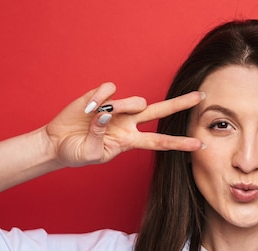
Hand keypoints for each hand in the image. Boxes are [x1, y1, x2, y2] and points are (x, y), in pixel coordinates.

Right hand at [44, 82, 203, 167]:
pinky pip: (110, 89)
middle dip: (181, 103)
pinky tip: (88, 106)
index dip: (179, 143)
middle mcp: (129, 123)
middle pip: (161, 111)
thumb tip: (106, 114)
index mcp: (130, 141)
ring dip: (121, 106)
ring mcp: (117, 108)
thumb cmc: (76, 153)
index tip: (199, 143)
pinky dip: (100, 96)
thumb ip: (100, 137)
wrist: (56, 143)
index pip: (161, 142)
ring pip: (135, 101)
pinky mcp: (101, 96)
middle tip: (201, 96)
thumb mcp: (90, 153)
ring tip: (96, 114)